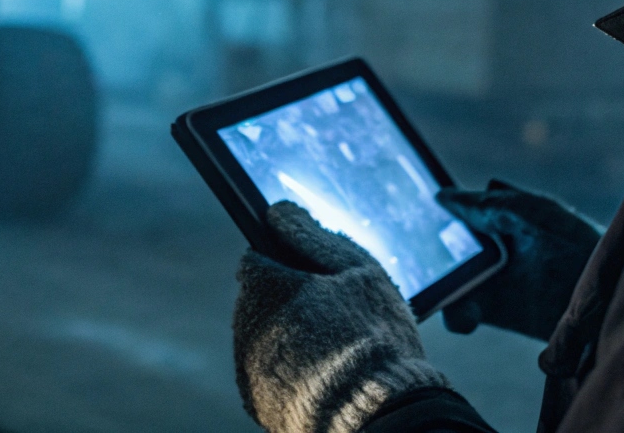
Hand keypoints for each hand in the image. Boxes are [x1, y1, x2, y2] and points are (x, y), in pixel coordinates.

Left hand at [234, 202, 450, 432]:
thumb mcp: (357, 271)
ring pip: (263, 337)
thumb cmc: (374, 336)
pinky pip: (268, 373)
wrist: (376, 414)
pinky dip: (288, 370)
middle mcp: (247, 326)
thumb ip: (313, 236)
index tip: (310, 277)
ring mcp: (249, 368)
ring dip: (288, 336)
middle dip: (287, 301)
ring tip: (332, 349)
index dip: (285, 263)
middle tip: (333, 316)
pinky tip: (322, 374)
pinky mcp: (256, 402)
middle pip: (259, 300)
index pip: (256, 259)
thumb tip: (279, 211)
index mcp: (267, 286)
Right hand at [436, 179, 602, 341]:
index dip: (437, 210)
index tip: (409, 211)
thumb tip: (441, 196)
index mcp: (503, 214)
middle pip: (447, 245)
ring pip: (450, 280)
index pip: (461, 208)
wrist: (608, 296)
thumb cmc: (576, 242)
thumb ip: (487, 204)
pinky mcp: (499, 312)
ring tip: (448, 292)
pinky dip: (456, 313)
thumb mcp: (530, 213)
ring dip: (442, 286)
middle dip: (430, 252)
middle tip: (421, 261)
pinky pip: (464, 312)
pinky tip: (464, 314)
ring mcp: (495, 278)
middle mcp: (494, 245)